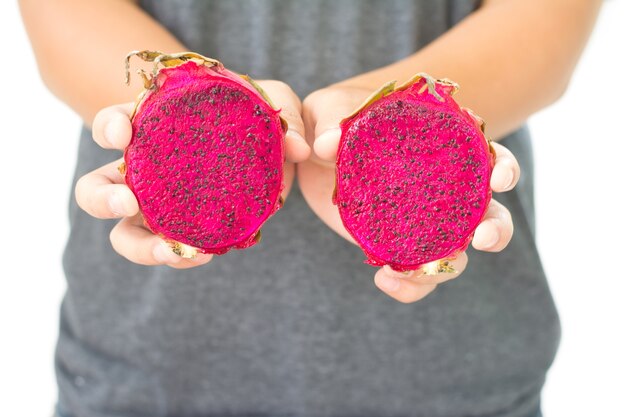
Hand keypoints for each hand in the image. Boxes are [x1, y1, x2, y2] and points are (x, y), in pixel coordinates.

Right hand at [75, 80, 308, 266]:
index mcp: (153, 129)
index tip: (125, 134)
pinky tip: (204, 253)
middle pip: (95, 189)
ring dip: (139, 246)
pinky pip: (169, 250)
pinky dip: (181, 255)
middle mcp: (144, 171)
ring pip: (123, 234)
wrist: (273, 151)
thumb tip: (297, 148)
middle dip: (102, 199)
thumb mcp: (275, 103)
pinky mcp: (183, 232)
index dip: (109, 127)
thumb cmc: (259, 117)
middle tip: (129, 203)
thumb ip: (285, 114)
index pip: (113, 124)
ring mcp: (160, 207)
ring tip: (172, 249)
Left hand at [299, 84, 519, 302]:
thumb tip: (327, 144)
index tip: (499, 180)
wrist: (311, 156)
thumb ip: (329, 122)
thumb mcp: (327, 111)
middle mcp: (444, 187)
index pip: (486, 154)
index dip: (503, 167)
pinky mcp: (400, 244)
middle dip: (496, 228)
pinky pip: (417, 273)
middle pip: (487, 212)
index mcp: (442, 145)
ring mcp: (424, 221)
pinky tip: (385, 279)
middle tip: (483, 239)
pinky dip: (410, 285)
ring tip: (414, 271)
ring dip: (449, 267)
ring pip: (457, 251)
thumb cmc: (332, 120)